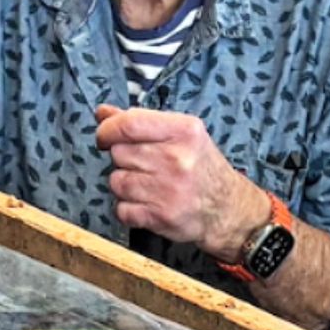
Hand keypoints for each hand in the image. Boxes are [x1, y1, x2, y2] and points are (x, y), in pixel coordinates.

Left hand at [95, 103, 269, 256]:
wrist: (227, 209)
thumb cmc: (201, 168)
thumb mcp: (181, 134)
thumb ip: (140, 121)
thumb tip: (102, 113)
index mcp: (183, 131)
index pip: (128, 124)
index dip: (107, 130)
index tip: (105, 136)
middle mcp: (176, 159)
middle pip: (119, 153)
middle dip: (124, 159)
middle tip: (143, 165)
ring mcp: (168, 190)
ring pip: (117, 182)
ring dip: (125, 185)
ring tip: (147, 185)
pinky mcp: (161, 216)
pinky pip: (121, 209)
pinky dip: (128, 208)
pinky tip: (146, 203)